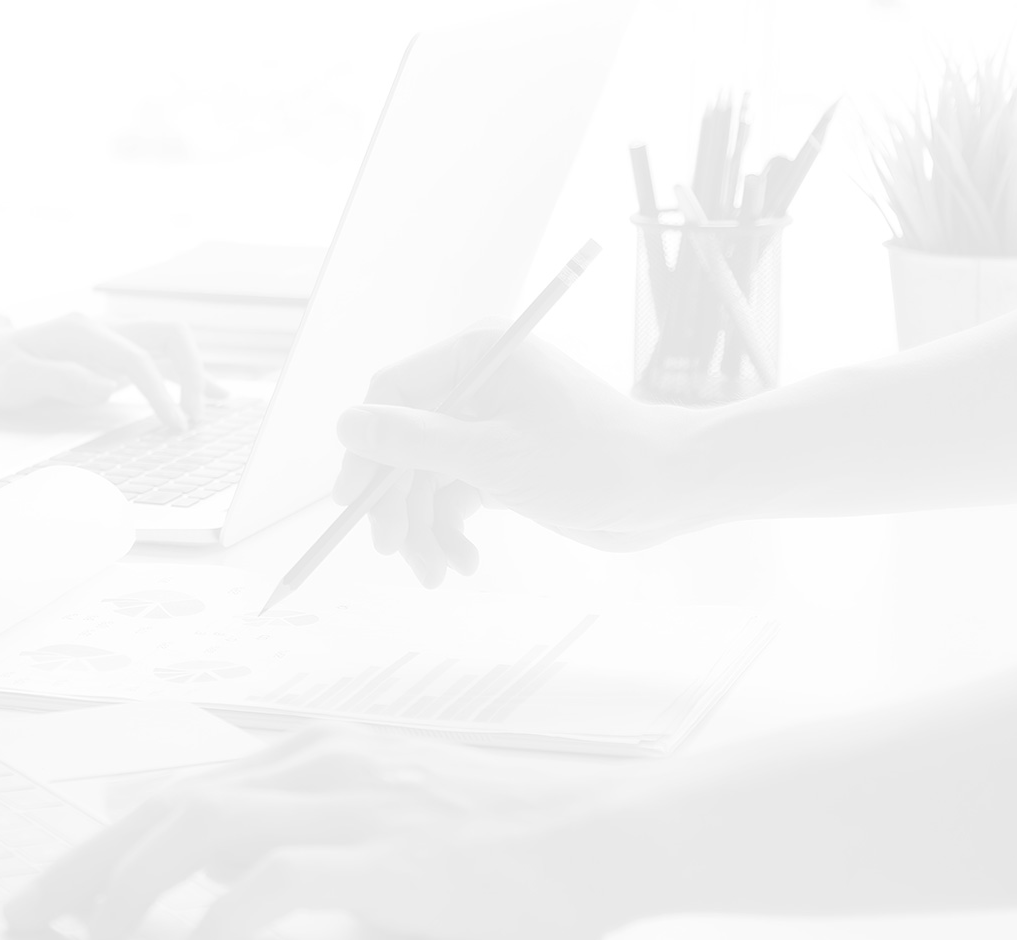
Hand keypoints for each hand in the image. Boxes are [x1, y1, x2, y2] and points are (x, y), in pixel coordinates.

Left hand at [0, 314, 221, 430]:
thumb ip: (58, 378)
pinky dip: (188, 376)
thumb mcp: (12, 379)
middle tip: (193, 421)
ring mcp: (112, 340)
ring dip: (197, 373)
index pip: (137, 358)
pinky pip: (162, 360)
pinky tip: (213, 396)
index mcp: (81, 332)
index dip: (160, 391)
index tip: (174, 425)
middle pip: (169, 335)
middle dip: (193, 374)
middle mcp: (104, 329)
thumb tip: (105, 386)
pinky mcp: (116, 356)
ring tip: (214, 410)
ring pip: (172, 344)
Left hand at [3, 725, 638, 939]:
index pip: (179, 793)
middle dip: (83, 865)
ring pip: (198, 827)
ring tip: (90, 933)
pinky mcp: (386, 851)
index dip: (105, 844)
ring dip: (129, 885)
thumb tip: (225, 884)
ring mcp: (352, 799)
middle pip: (166, 804)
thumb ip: (303, 850)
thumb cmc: (508, 844)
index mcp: (316, 757)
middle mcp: (320, 762)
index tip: (53, 895)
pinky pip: (272, 880)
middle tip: (24, 916)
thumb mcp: (389, 833)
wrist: (609, 830)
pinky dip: (216, 919)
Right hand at [334, 329, 709, 584]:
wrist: (670, 492)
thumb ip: (416, 442)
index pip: (392, 395)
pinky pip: (452, 494)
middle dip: (398, 503)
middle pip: (403, 443)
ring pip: (424, 477)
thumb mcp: (496, 457)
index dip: (366, 450)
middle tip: (394, 552)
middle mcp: (477, 383)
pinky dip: (450, 530)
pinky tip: (464, 562)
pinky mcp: (500, 460)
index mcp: (477, 356)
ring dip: (423, 527)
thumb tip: (346, 424)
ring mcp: (488, 423)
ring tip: (438, 572)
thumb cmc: (597, 460)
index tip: (353, 503)